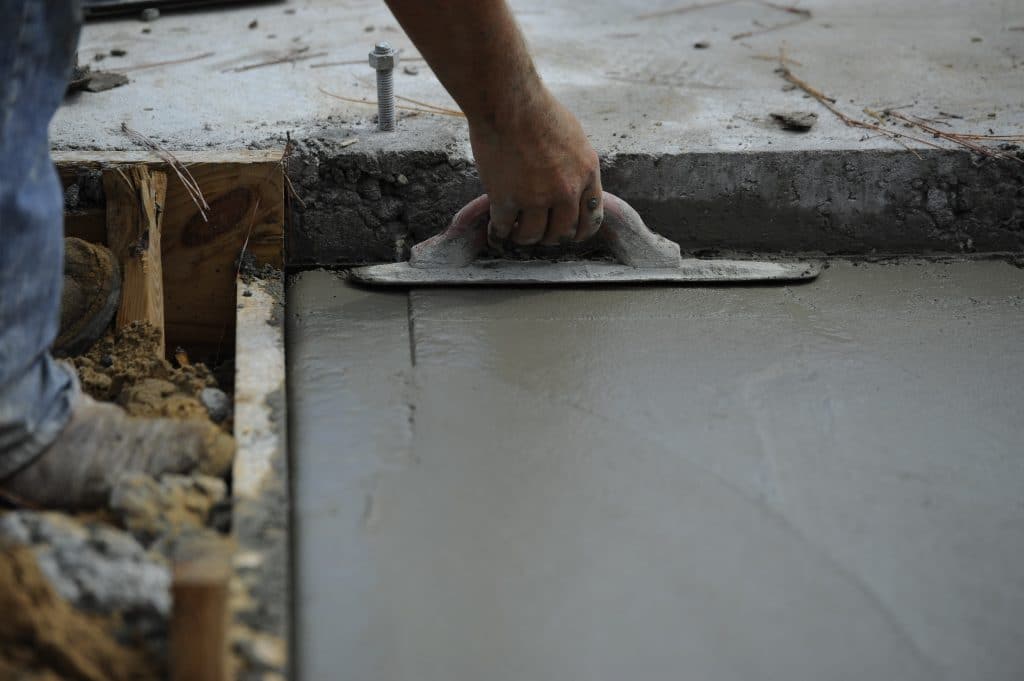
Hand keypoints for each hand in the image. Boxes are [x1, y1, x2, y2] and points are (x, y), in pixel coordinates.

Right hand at [468, 86, 602, 245]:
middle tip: (537, 233)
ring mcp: (536, 198)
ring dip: (523, 238)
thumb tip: (571, 180)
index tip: (567, 234)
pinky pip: (503, 229)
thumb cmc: (538, 109)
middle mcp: (566, 190)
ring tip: (514, 233)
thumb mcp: (574, 137)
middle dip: (549, 237)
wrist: (509, 101)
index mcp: (587, 173)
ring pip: (533, 236)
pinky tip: (494, 233)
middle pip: (562, 233)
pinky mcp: (506, 199)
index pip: (591, 218)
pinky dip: (498, 234)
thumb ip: (576, 165)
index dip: (578, 232)